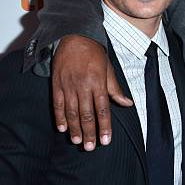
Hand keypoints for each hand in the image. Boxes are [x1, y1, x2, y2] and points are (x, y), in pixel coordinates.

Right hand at [52, 35, 132, 150]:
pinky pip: (57, 104)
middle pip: (87, 114)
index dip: (105, 126)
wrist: (74, 37)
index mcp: (98, 83)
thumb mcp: (109, 69)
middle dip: (89, 132)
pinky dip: (60, 117)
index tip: (106, 141)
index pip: (103, 109)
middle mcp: (83, 86)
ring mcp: (68, 85)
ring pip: (72, 112)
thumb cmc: (94, 54)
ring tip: (77, 141)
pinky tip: (62, 128)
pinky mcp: (56, 84)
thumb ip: (116, 89)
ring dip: (75, 128)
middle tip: (89, 147)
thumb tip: (128, 104)